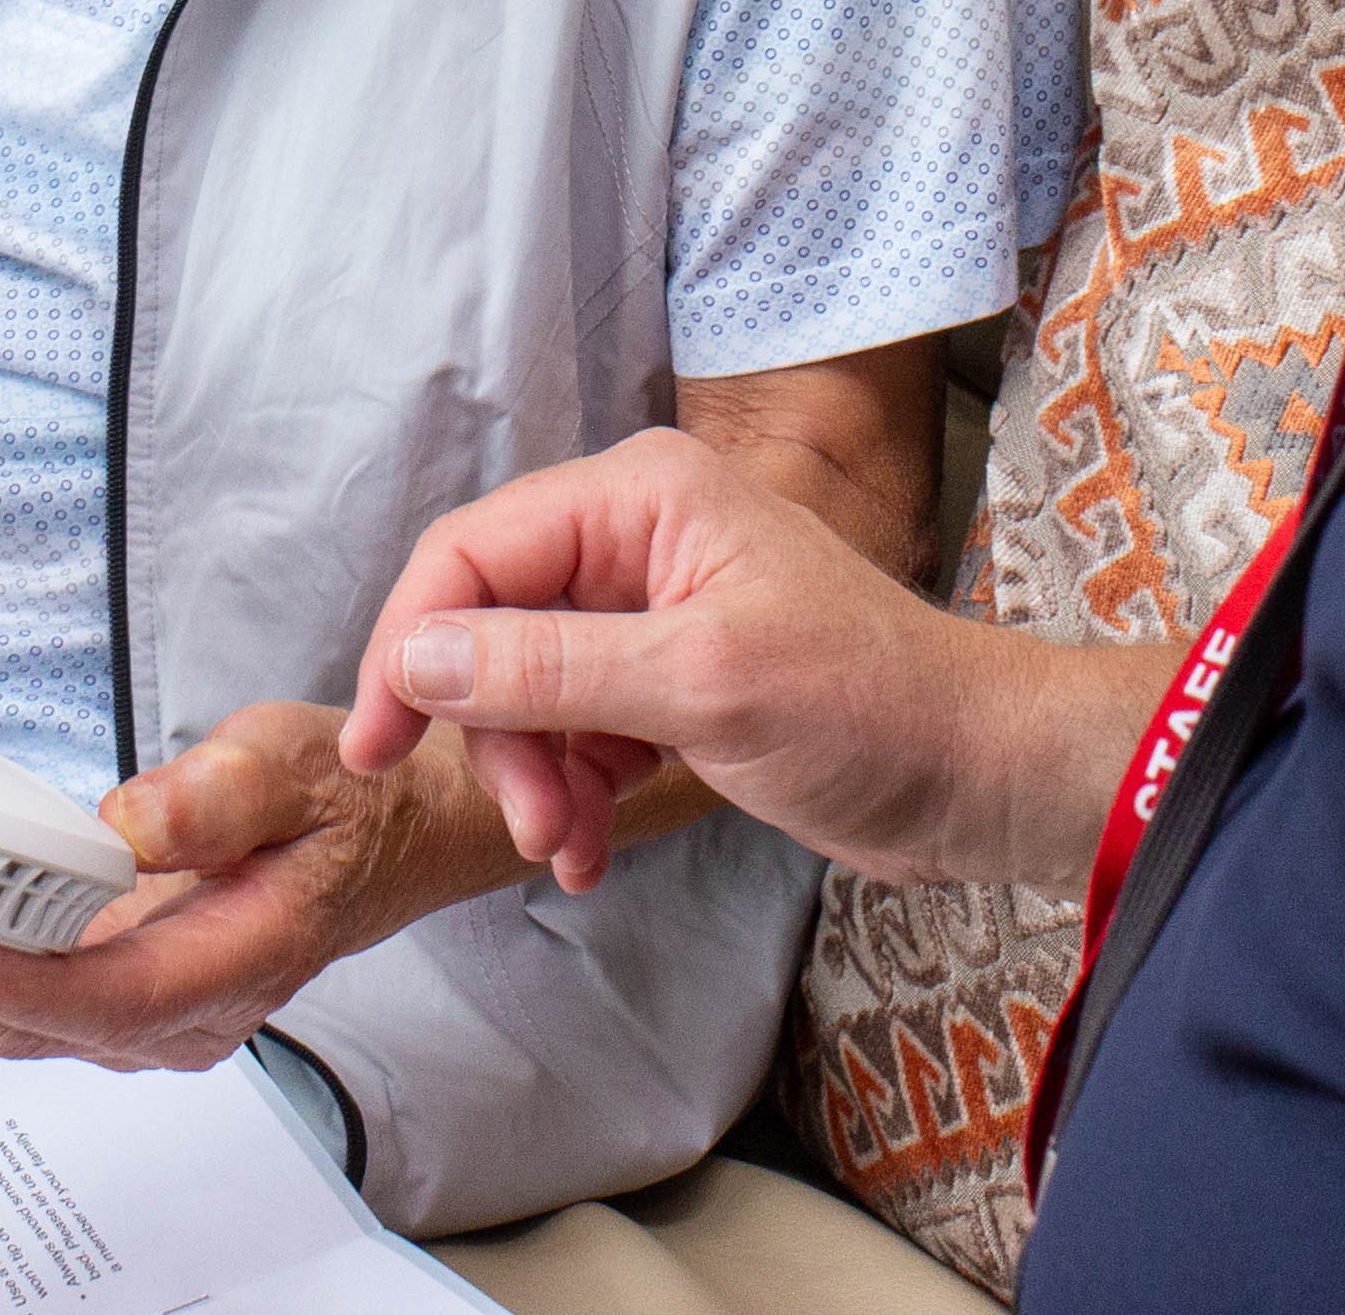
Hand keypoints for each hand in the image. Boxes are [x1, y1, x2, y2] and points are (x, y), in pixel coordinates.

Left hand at [0, 701, 530, 1073]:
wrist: (375, 838)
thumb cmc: (342, 798)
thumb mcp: (300, 762)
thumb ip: (222, 793)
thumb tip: (130, 822)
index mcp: (222, 973)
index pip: (104, 998)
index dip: (14, 977)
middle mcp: (159, 1020)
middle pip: (9, 1018)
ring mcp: (116, 1012)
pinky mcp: (83, 985)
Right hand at [338, 426, 1155, 895]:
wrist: (971, 770)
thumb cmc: (864, 704)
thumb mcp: (695, 684)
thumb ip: (546, 668)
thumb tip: (412, 657)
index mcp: (640, 494)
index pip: (471, 551)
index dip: (406, 643)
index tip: (373, 745)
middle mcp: (637, 534)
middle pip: (489, 624)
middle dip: (494, 732)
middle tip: (533, 823)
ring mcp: (653, 607)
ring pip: (525, 688)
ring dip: (534, 776)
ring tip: (569, 846)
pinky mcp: (670, 676)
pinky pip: (574, 727)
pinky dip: (571, 791)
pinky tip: (590, 850)